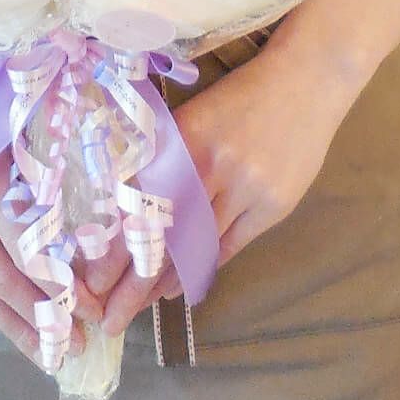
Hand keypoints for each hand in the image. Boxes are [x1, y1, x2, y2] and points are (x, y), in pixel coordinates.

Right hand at [0, 156, 103, 365]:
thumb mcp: (22, 130)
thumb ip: (50, 176)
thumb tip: (99, 232)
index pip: (34, 247)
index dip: (65, 284)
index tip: (96, 308)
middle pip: (6, 276)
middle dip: (46, 315)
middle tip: (81, 344)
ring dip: (17, 323)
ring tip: (49, 355)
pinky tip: (15, 327)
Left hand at [100, 42, 352, 336]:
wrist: (307, 81)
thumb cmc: (242, 95)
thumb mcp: (194, 116)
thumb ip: (167, 158)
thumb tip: (129, 207)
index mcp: (182, 140)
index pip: (139, 207)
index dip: (116, 249)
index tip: (92, 283)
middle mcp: (212, 167)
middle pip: (166, 237)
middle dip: (134, 284)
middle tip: (110, 319)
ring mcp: (247, 189)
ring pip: (197, 247)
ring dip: (166, 282)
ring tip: (139, 307)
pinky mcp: (274, 205)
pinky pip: (231, 246)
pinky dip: (203, 267)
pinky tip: (181, 287)